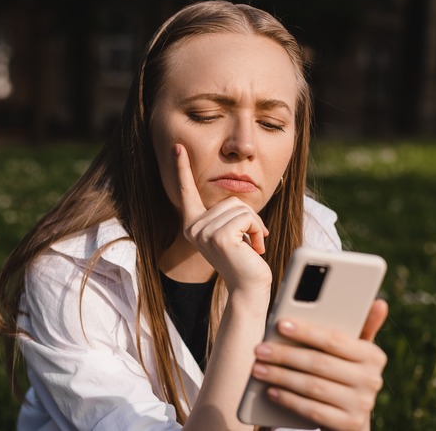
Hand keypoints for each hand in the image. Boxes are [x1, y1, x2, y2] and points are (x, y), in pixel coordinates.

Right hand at [174, 144, 271, 291]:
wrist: (248, 288)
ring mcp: (204, 232)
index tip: (178, 147)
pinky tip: (254, 249)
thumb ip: (227, 215)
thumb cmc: (244, 261)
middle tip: (250, 241)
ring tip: (251, 246)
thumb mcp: (232, 232)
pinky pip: (247, 218)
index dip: (182, 168)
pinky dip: (257, 231)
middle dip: (249, 218)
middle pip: (230, 200)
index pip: (187, 192)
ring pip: (240, 208)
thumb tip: (236, 201)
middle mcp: (193, 228)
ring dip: (254, 225)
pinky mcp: (219, 236)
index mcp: (193, 225)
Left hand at [251, 299, 388, 429]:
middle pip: (319, 363)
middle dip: (285, 355)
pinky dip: (289, 400)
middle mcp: (371, 380)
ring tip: (258, 368)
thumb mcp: (353, 352)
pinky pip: (312, 410)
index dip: (306, 331)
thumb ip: (359, 327)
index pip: (334, 339)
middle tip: (259, 349)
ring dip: (281, 377)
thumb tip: (379, 302)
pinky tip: (271, 391)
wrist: (350, 418)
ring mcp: (361, 404)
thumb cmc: (344, 373)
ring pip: (313, 386)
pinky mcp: (349, 424)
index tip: (280, 324)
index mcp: (373, 355)